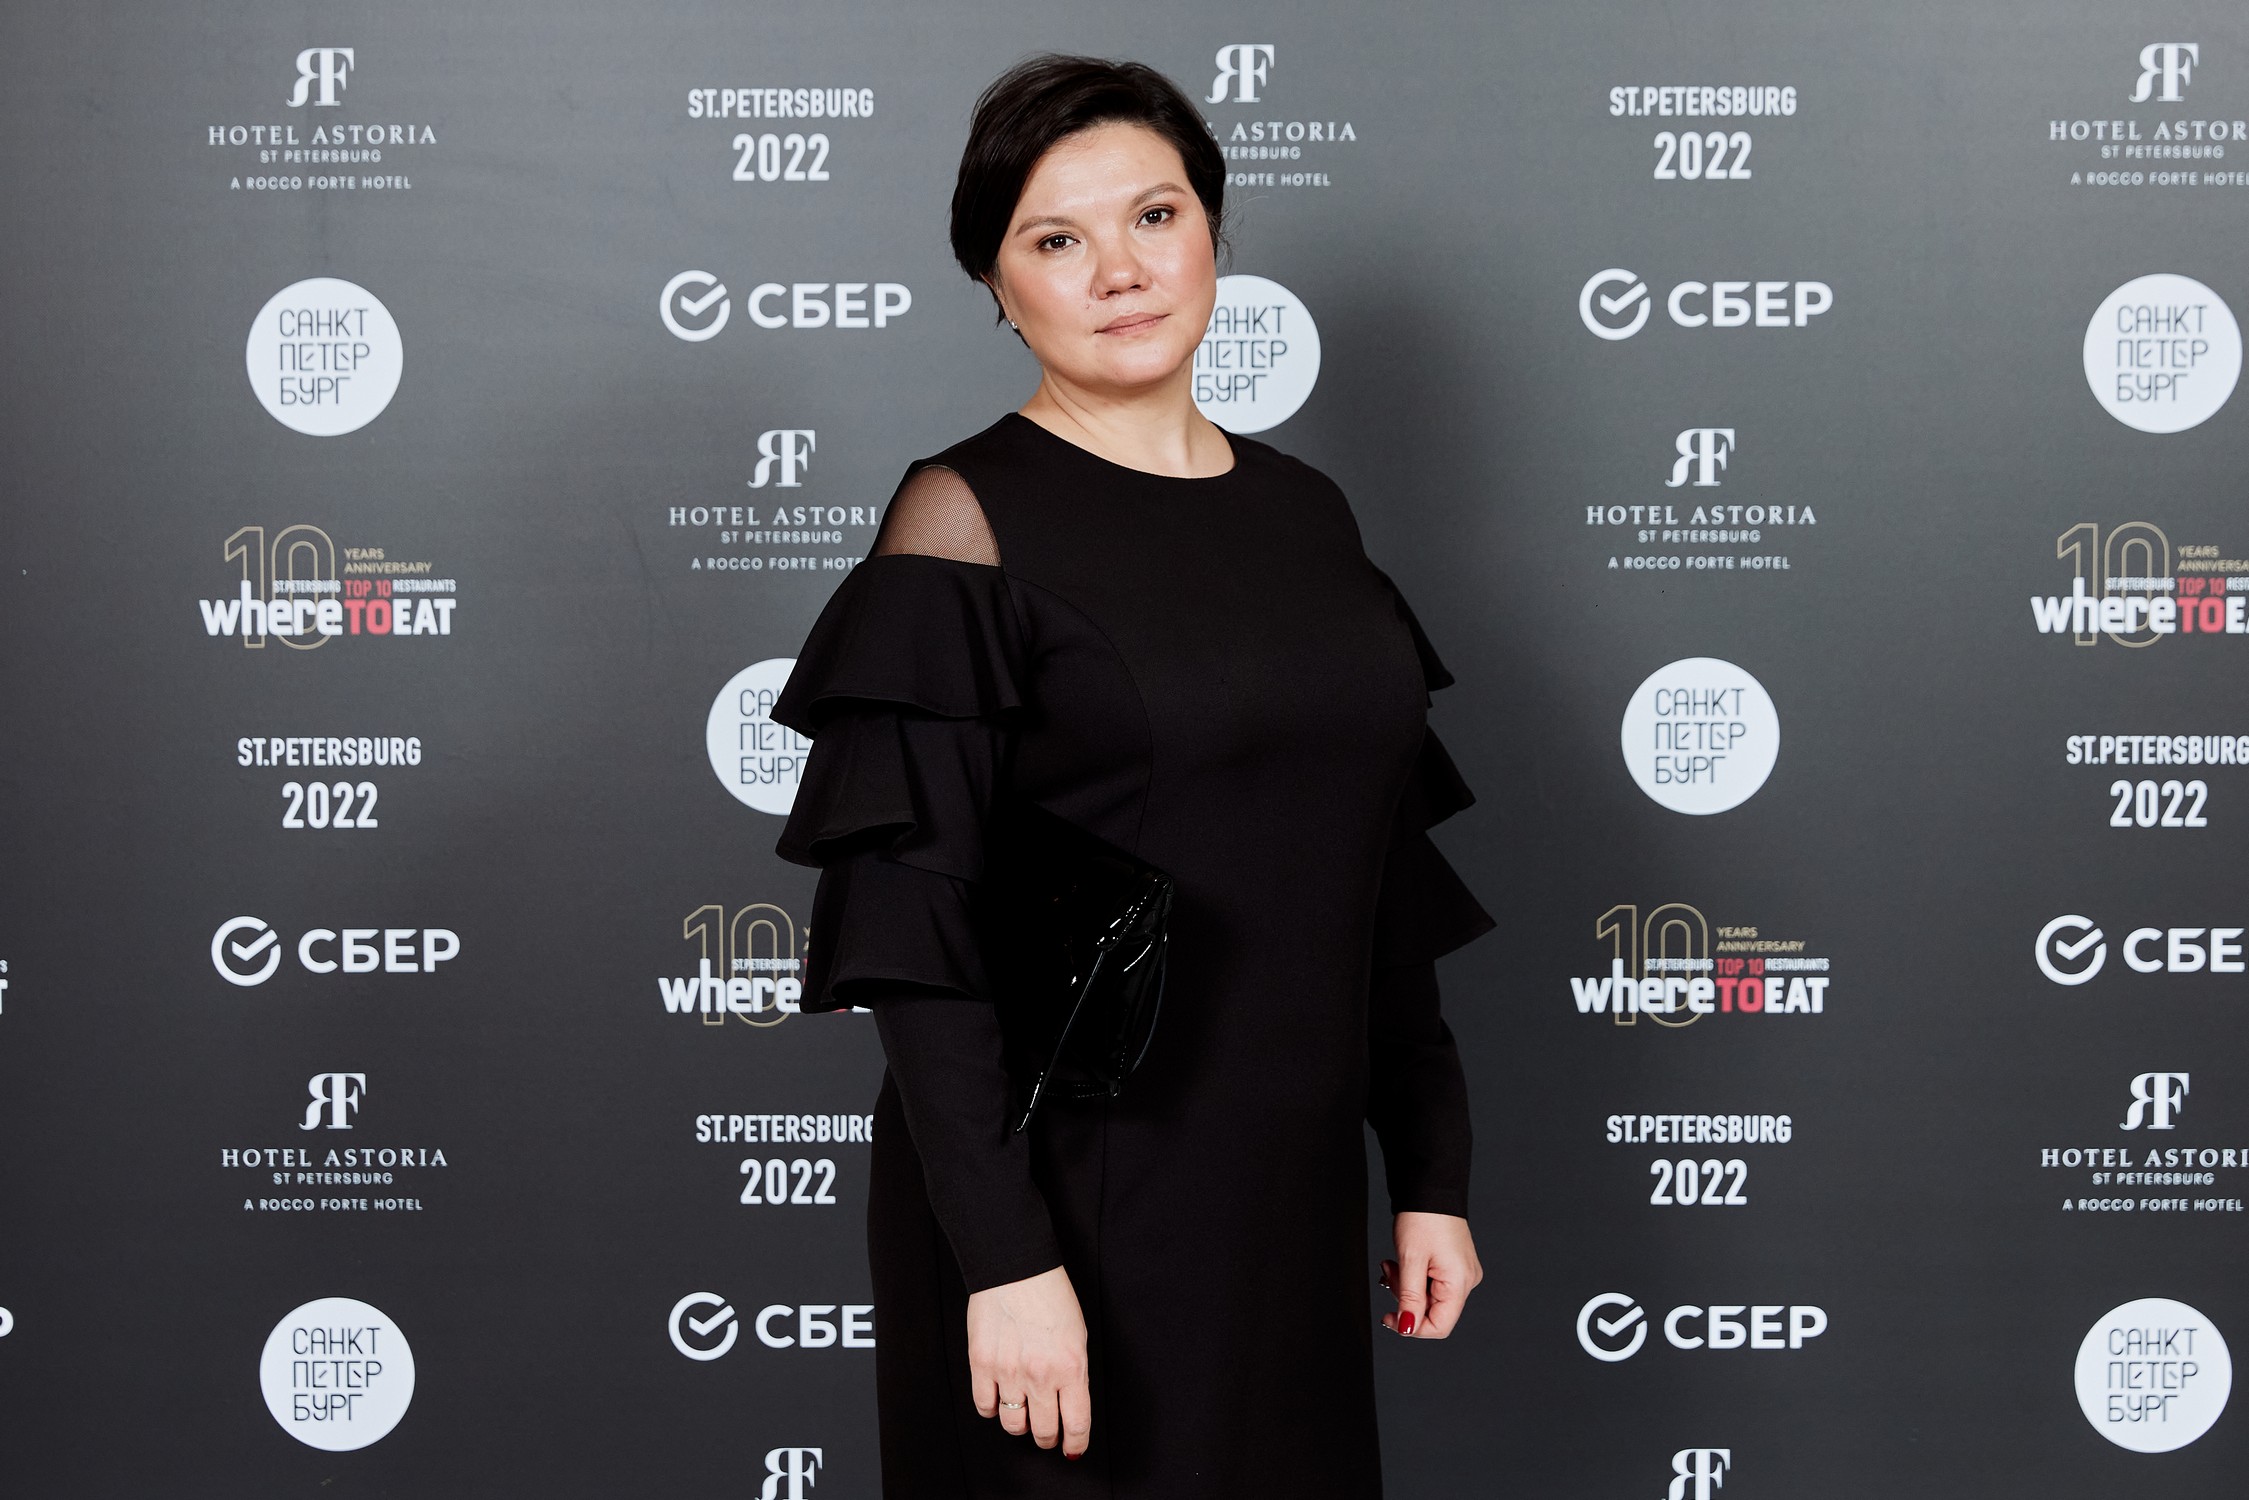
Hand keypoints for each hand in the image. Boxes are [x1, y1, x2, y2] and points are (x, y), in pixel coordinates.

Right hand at [966, 1264, 1090, 1457]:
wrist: (1015, 1268)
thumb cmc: (1050, 1296)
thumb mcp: (1078, 1335)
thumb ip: (1075, 1373)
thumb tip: (1070, 1406)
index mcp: (1071, 1367)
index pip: (1076, 1424)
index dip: (1075, 1444)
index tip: (1072, 1449)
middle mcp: (1040, 1375)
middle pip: (1043, 1431)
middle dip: (1047, 1437)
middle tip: (1046, 1431)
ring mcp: (1008, 1371)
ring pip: (1012, 1425)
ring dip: (1019, 1424)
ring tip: (1022, 1411)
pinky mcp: (981, 1364)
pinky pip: (985, 1407)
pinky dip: (992, 1407)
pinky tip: (999, 1396)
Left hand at [1379, 1211, 1481, 1337]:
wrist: (1431, 1185)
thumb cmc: (1423, 1216)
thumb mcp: (1410, 1260)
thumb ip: (1409, 1298)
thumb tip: (1407, 1328)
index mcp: (1460, 1282)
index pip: (1439, 1326)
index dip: (1412, 1326)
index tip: (1389, 1317)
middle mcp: (1466, 1280)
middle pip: (1432, 1311)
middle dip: (1404, 1299)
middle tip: (1388, 1274)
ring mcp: (1461, 1272)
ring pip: (1429, 1297)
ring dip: (1405, 1286)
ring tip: (1392, 1263)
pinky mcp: (1453, 1263)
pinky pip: (1431, 1282)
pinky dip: (1413, 1277)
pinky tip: (1402, 1261)